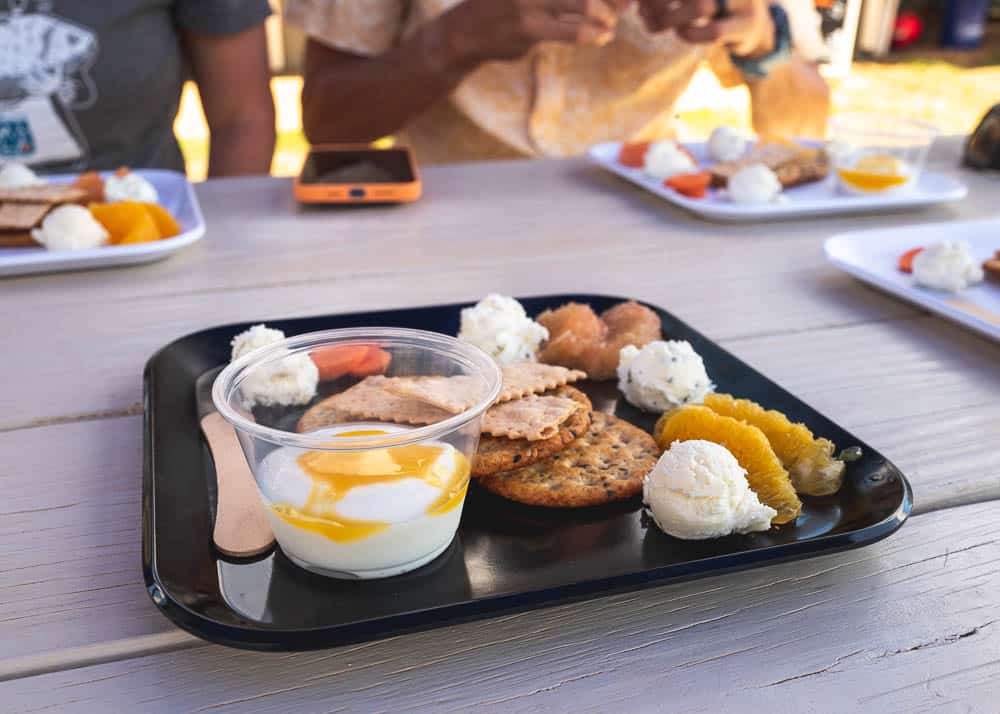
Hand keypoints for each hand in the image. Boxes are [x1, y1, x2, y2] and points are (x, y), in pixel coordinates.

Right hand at [440, 0, 624, 65]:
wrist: (463, 33)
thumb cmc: (500, 6)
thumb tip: (598, 2)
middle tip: (627, 4)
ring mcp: (528, 1)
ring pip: (582, 2)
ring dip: (605, 15)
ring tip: (612, 23)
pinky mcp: (529, 29)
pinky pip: (570, 30)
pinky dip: (591, 34)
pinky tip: (601, 37)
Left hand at [638, 0, 774, 57]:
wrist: (751, 26)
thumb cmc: (711, 3)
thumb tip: (638, 2)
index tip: (640, 4)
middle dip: (659, 2)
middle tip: (643, 14)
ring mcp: (743, 0)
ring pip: (700, 6)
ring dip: (670, 19)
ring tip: (658, 25)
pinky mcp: (746, 25)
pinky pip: (712, 32)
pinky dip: (689, 35)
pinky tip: (681, 32)